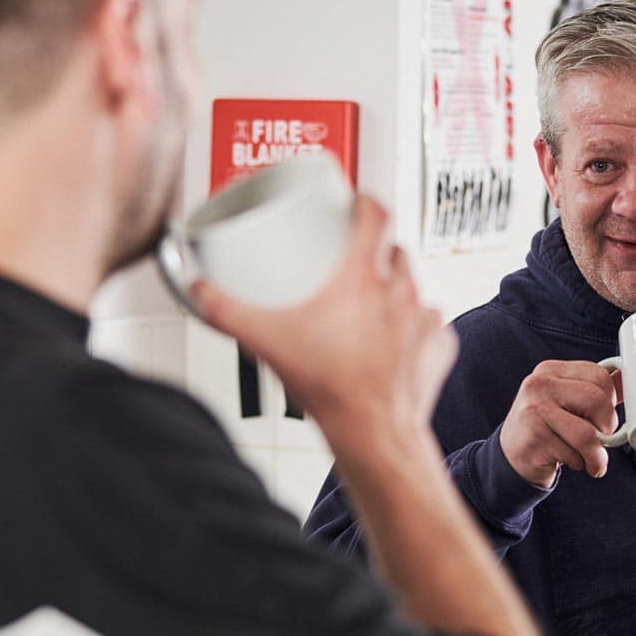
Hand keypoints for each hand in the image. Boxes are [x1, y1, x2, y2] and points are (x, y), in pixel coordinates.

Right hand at [191, 196, 454, 445]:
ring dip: (396, 289)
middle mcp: (400, 292)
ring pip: (415, 286)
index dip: (366, 201)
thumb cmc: (331, 390)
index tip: (358, 201)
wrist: (373, 434)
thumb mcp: (266, 342)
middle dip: (377, 249)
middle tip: (355, 259)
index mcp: (361, 278)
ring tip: (372, 302)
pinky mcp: (437, 347)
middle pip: (395, 250)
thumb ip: (224, 311)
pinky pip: (431, 324)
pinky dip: (415, 327)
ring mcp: (423, 319)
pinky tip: (397, 336)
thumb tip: (197, 291)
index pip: (376, 215)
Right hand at [497, 361, 620, 486]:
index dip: (611, 401)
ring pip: (587, 434)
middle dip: (607, 427)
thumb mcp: (567, 402)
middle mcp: (539, 385)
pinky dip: (578, 463)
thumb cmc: (546, 428)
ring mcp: (534, 411)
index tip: (604, 416)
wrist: (511, 456)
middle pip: (597, 400)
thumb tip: (628, 380)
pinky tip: (566, 459)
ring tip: (590, 459)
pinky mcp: (534, 439)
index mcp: (551, 370)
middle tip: (601, 438)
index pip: (599, 376)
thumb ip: (596, 391)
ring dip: (596, 454)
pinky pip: (573, 455)